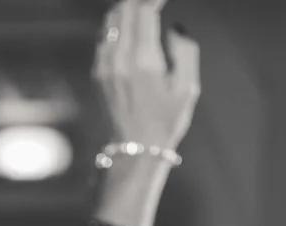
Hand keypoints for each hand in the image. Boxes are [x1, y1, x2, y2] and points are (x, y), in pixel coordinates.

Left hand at [93, 0, 199, 154]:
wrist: (134, 150)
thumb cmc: (165, 121)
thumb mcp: (187, 89)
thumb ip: (185, 51)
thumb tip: (174, 28)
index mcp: (143, 61)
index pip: (143, 11)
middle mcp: (119, 59)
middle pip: (123, 10)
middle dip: (139, 0)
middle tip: (154, 1)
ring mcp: (104, 65)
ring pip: (111, 21)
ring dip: (126, 8)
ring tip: (142, 7)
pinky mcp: (97, 72)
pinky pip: (105, 37)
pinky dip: (117, 25)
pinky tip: (129, 26)